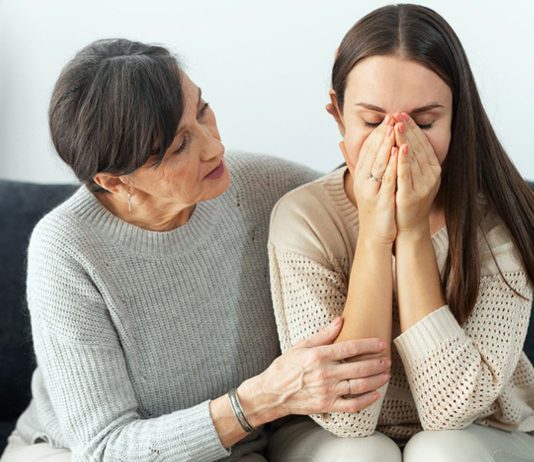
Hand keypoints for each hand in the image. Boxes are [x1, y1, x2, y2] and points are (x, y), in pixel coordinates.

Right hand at [256, 318, 389, 417]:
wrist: (273, 392)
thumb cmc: (286, 366)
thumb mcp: (301, 346)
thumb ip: (323, 335)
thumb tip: (340, 320)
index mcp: (318, 356)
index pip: (350, 348)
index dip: (369, 345)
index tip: (381, 343)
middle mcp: (324, 373)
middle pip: (359, 367)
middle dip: (377, 363)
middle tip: (387, 360)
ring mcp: (327, 391)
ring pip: (359, 386)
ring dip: (376, 380)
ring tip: (386, 374)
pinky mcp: (327, 406)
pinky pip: (352, 405)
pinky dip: (366, 401)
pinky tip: (375, 395)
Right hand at [341, 115, 397, 244]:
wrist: (375, 234)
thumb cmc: (375, 208)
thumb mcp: (367, 184)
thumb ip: (358, 164)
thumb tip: (343, 144)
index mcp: (360, 175)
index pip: (366, 149)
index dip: (376, 133)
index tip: (386, 119)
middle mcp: (362, 181)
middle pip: (371, 153)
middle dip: (382, 133)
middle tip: (391, 116)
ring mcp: (370, 190)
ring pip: (378, 162)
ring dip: (386, 144)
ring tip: (394, 127)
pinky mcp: (381, 199)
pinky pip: (387, 178)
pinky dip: (392, 164)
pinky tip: (399, 151)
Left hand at [394, 113, 440, 234]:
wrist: (409, 226)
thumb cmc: (407, 199)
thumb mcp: (410, 176)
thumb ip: (408, 158)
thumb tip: (403, 139)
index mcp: (431, 169)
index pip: (422, 144)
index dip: (412, 128)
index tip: (402, 114)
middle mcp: (431, 175)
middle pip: (418, 148)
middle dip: (407, 129)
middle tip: (398, 113)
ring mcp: (423, 185)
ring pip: (413, 158)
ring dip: (404, 139)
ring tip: (396, 124)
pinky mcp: (411, 195)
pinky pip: (406, 175)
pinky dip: (403, 161)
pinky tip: (400, 148)